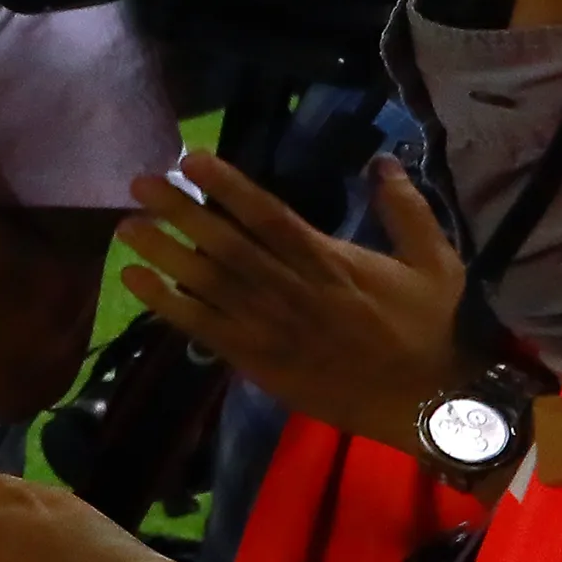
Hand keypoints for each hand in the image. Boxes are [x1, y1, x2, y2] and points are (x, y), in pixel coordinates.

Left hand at [120, 150, 471, 448]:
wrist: (423, 401)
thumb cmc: (428, 327)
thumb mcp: (435, 262)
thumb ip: (406, 210)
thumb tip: (383, 161)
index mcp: (329, 260)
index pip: (268, 214)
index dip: (227, 186)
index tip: (191, 160)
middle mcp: (290, 289)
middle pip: (226, 244)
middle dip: (181, 212)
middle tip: (139, 183)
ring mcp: (269, 326)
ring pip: (207, 283)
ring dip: (164, 253)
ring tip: (126, 226)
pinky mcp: (255, 359)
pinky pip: (202, 327)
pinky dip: (166, 305)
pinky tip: (133, 281)